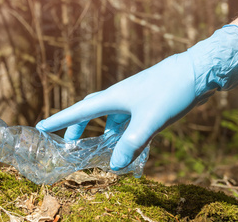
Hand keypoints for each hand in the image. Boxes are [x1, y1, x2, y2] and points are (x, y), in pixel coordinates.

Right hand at [36, 25, 237, 169]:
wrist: (197, 71)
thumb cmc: (171, 91)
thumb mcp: (150, 120)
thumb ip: (132, 143)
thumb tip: (113, 167)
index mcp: (114, 98)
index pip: (80, 111)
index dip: (59, 120)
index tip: (40, 125)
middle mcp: (120, 96)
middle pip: (91, 112)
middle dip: (78, 128)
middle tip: (69, 145)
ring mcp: (133, 98)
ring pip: (110, 117)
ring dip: (102, 132)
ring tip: (100, 150)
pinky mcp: (147, 101)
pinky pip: (126, 119)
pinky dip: (122, 132)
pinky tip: (130, 144)